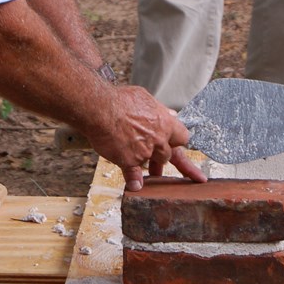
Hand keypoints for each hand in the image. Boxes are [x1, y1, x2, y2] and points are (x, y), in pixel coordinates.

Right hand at [85, 85, 206, 190]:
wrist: (100, 109)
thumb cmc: (119, 100)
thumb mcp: (144, 98)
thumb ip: (159, 109)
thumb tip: (170, 113)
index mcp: (164, 122)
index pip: (182, 137)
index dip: (178, 141)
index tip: (179, 146)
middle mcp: (158, 139)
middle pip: (169, 154)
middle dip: (163, 155)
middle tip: (159, 162)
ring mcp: (144, 152)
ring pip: (153, 163)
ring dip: (150, 165)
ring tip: (150, 171)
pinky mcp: (130, 161)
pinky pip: (134, 176)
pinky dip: (134, 181)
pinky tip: (135, 186)